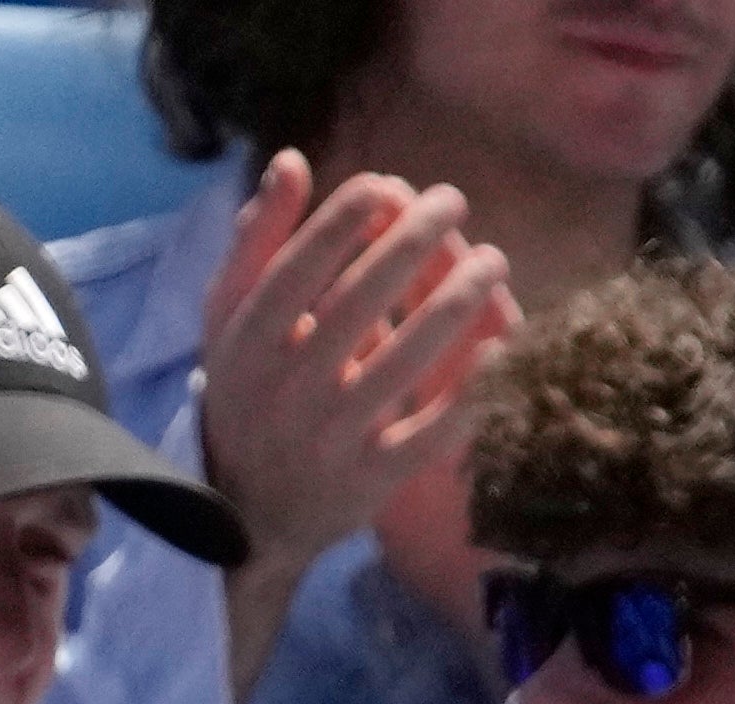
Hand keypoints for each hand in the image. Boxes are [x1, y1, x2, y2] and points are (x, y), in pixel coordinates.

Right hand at [198, 153, 518, 586]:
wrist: (247, 512)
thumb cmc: (246, 389)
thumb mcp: (230, 316)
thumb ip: (257, 239)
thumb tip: (293, 160)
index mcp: (247, 339)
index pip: (299, 268)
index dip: (344, 221)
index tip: (388, 183)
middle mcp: (286, 386)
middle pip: (358, 302)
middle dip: (412, 243)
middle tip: (455, 200)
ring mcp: (330, 435)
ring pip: (402, 360)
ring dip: (456, 302)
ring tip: (493, 258)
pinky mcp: (371, 479)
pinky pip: (430, 432)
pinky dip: (469, 393)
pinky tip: (504, 349)